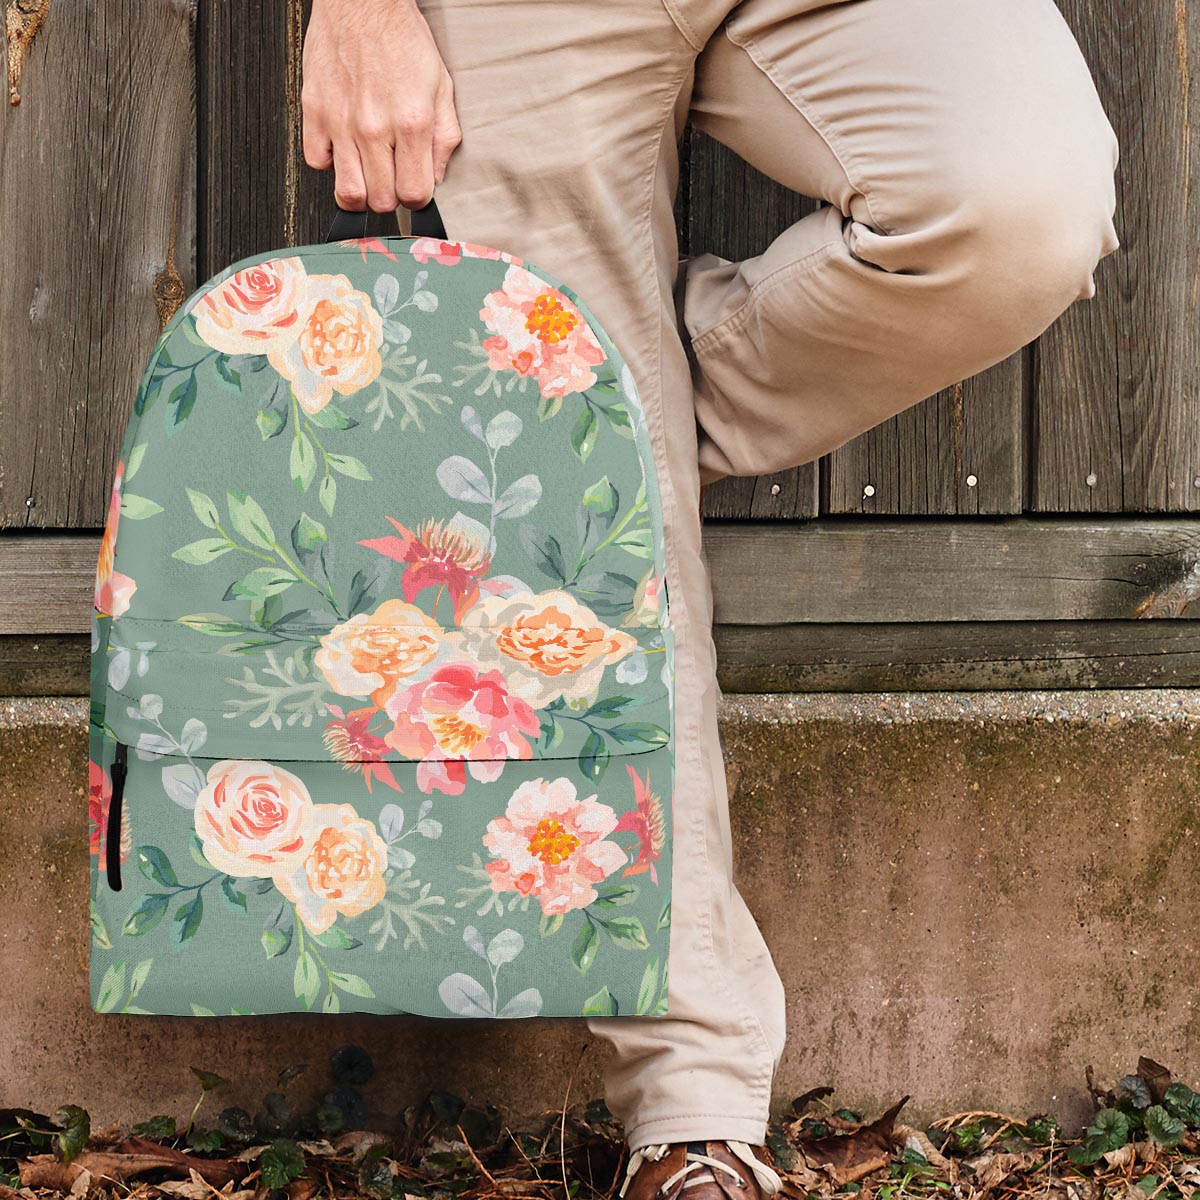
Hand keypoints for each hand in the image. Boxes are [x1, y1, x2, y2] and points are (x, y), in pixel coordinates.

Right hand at [302, 0, 461, 211]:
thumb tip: (437, 176)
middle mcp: (374, 127)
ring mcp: (341, 122)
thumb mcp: (441, 87)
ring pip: (348, 192)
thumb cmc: (401, 39)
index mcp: (411, 123)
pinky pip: (316, 162)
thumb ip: (444, 137)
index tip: (414, 188)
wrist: (362, 1)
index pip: (414, 194)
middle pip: (381, 201)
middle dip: (390, 197)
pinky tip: (343, 149)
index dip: (417, 199)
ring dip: (361, 192)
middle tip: (391, 178)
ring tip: (368, 175)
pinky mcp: (314, 111)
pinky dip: (330, 163)